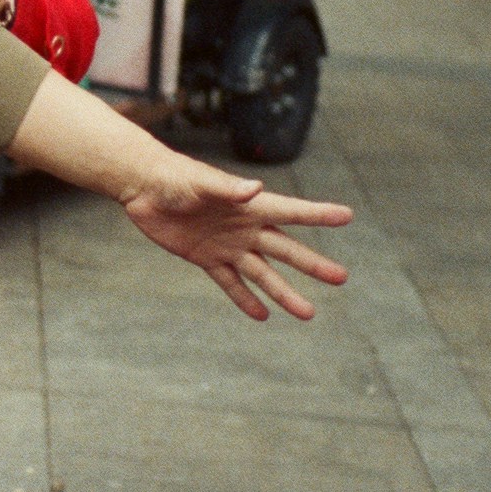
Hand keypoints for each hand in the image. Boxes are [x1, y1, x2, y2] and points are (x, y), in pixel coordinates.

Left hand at [122, 153, 354, 321]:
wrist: (144, 186)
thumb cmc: (175, 176)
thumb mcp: (201, 182)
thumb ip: (228, 188)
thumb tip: (255, 189)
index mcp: (250, 205)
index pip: (291, 211)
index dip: (318, 214)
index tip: (347, 216)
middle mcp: (245, 227)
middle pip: (285, 249)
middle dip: (313, 264)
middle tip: (341, 278)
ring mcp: (227, 245)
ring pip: (263, 274)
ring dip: (284, 292)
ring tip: (308, 313)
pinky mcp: (206, 258)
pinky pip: (230, 283)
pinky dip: (245, 299)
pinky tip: (262, 315)